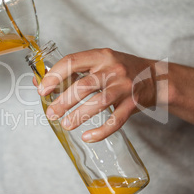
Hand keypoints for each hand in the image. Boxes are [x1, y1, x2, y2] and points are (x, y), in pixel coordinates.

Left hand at [37, 48, 161, 142]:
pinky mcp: (133, 103)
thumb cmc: (120, 70)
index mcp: (100, 56)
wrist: (155, 77)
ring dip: (79, 116)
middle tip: (51, 114)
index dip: (54, 76)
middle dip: (63, 101)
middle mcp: (112, 69)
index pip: (72, 62)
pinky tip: (88, 137)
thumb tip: (39, 82)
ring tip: (65, 125)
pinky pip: (116, 120)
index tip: (42, 90)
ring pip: (99, 102)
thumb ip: (71, 71)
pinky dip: (101, 131)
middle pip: (83, 86)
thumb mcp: (98, 63)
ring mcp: (124, 86)